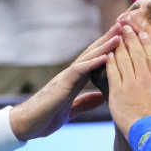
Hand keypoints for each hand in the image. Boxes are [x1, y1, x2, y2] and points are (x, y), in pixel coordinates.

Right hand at [8, 27, 122, 139]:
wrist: (26, 125)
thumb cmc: (45, 118)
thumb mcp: (71, 110)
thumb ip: (85, 103)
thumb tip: (102, 98)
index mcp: (75, 82)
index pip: (95, 62)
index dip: (108, 50)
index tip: (124, 40)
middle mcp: (71, 76)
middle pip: (92, 54)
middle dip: (108, 40)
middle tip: (125, 25)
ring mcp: (65, 78)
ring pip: (87, 58)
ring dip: (104, 46)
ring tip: (119, 34)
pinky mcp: (61, 86)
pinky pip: (79, 71)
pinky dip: (92, 63)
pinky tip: (106, 56)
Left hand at [105, 25, 150, 137]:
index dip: (146, 43)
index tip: (142, 34)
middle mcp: (145, 78)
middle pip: (136, 53)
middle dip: (130, 38)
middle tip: (125, 27)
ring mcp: (130, 85)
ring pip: (123, 60)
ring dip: (118, 46)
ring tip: (114, 36)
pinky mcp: (117, 93)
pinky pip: (112, 73)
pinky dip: (109, 62)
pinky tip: (107, 54)